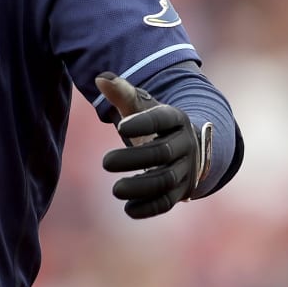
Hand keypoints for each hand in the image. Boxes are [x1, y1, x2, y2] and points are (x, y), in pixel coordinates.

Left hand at [97, 72, 211, 218]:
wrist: (188, 146)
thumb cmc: (156, 123)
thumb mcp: (142, 106)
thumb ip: (122, 92)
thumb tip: (99, 78)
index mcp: (176, 119)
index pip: (163, 119)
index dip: (144, 122)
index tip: (119, 127)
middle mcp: (185, 144)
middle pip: (162, 153)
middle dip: (134, 159)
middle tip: (105, 162)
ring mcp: (186, 169)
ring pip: (166, 180)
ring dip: (140, 186)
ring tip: (115, 189)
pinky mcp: (181, 192)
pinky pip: (169, 201)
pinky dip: (150, 207)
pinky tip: (129, 209)